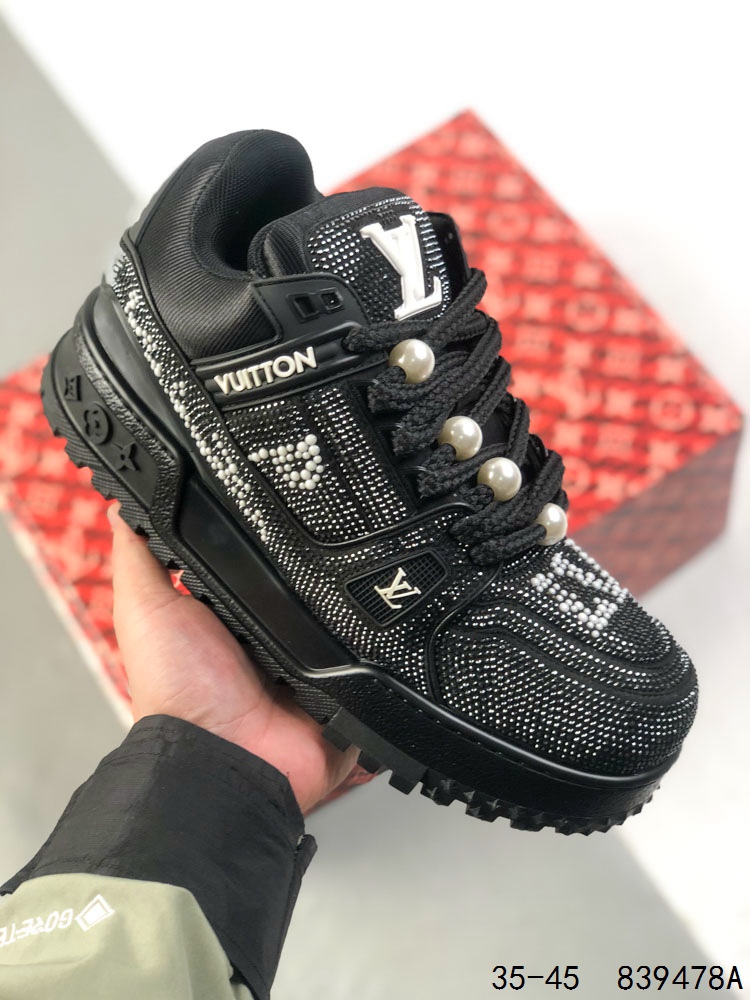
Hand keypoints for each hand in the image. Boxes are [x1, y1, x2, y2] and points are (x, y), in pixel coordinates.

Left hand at [108, 505, 358, 812]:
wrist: (224, 756)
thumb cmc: (178, 690)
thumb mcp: (147, 609)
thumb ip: (141, 556)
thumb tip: (124, 502)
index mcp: (234, 618)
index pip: (260, 564)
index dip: (269, 538)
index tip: (285, 495)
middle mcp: (274, 640)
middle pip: (307, 588)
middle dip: (319, 564)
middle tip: (338, 525)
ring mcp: (312, 666)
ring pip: (344, 617)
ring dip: (350, 600)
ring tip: (363, 564)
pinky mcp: (344, 690)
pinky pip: (371, 657)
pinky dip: (375, 642)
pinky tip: (382, 611)